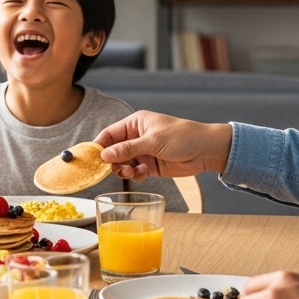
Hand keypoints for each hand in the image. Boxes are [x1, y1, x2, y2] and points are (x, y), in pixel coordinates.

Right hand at [93, 111, 232, 180]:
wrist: (207, 150)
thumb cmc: (183, 137)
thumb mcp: (153, 141)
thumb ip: (128, 148)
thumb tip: (105, 155)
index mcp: (135, 123)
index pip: (110, 134)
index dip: (100, 145)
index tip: (92, 158)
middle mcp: (137, 137)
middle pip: (114, 151)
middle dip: (112, 161)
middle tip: (114, 169)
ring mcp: (143, 152)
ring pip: (123, 163)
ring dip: (124, 170)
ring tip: (131, 172)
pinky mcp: (151, 165)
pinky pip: (135, 171)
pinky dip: (136, 175)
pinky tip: (144, 173)